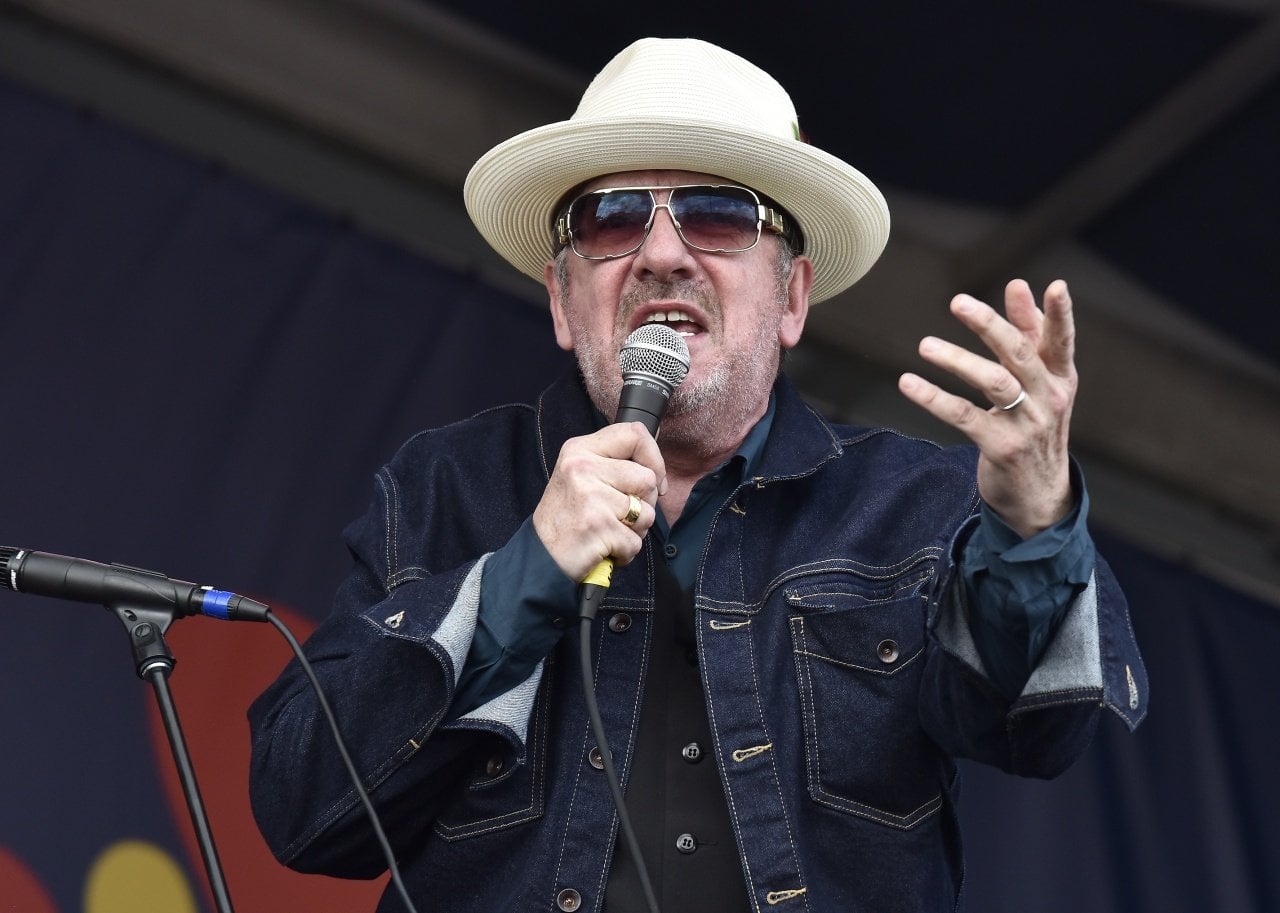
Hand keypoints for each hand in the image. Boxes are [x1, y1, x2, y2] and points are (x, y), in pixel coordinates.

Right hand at [533, 422, 665, 581]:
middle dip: (644, 503)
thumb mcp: (582, 474)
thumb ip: (615, 461)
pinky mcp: (598, 527)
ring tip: (610, 531)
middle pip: (647, 478)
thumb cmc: (567, 516)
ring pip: (647, 512)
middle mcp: (583, 468)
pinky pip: (636, 541)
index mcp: (580, 449)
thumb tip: (656, 452)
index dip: (654, 458)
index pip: (635, 434)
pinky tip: (605, 548)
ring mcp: (590, 497)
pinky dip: (626, 551)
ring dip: (636, 530)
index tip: (653, 479)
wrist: (541, 555)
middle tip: (617, 515)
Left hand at [898, 279, 1076, 538]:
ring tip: (925, 345)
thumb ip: (1030, 335)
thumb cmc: (1036, 426)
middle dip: (989, 325)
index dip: (1059, 315)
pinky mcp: (1001, 447)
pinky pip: (962, 416)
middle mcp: (1048, 398)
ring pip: (992, 382)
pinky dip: (933, 397)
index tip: (1055, 286)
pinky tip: (908, 383)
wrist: (1039, 494)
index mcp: (1060, 378)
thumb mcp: (1041, 383)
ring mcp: (1027, 424)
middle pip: (1019, 354)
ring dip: (955, 360)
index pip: (1061, 341)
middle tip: (958, 302)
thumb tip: (1018, 285)